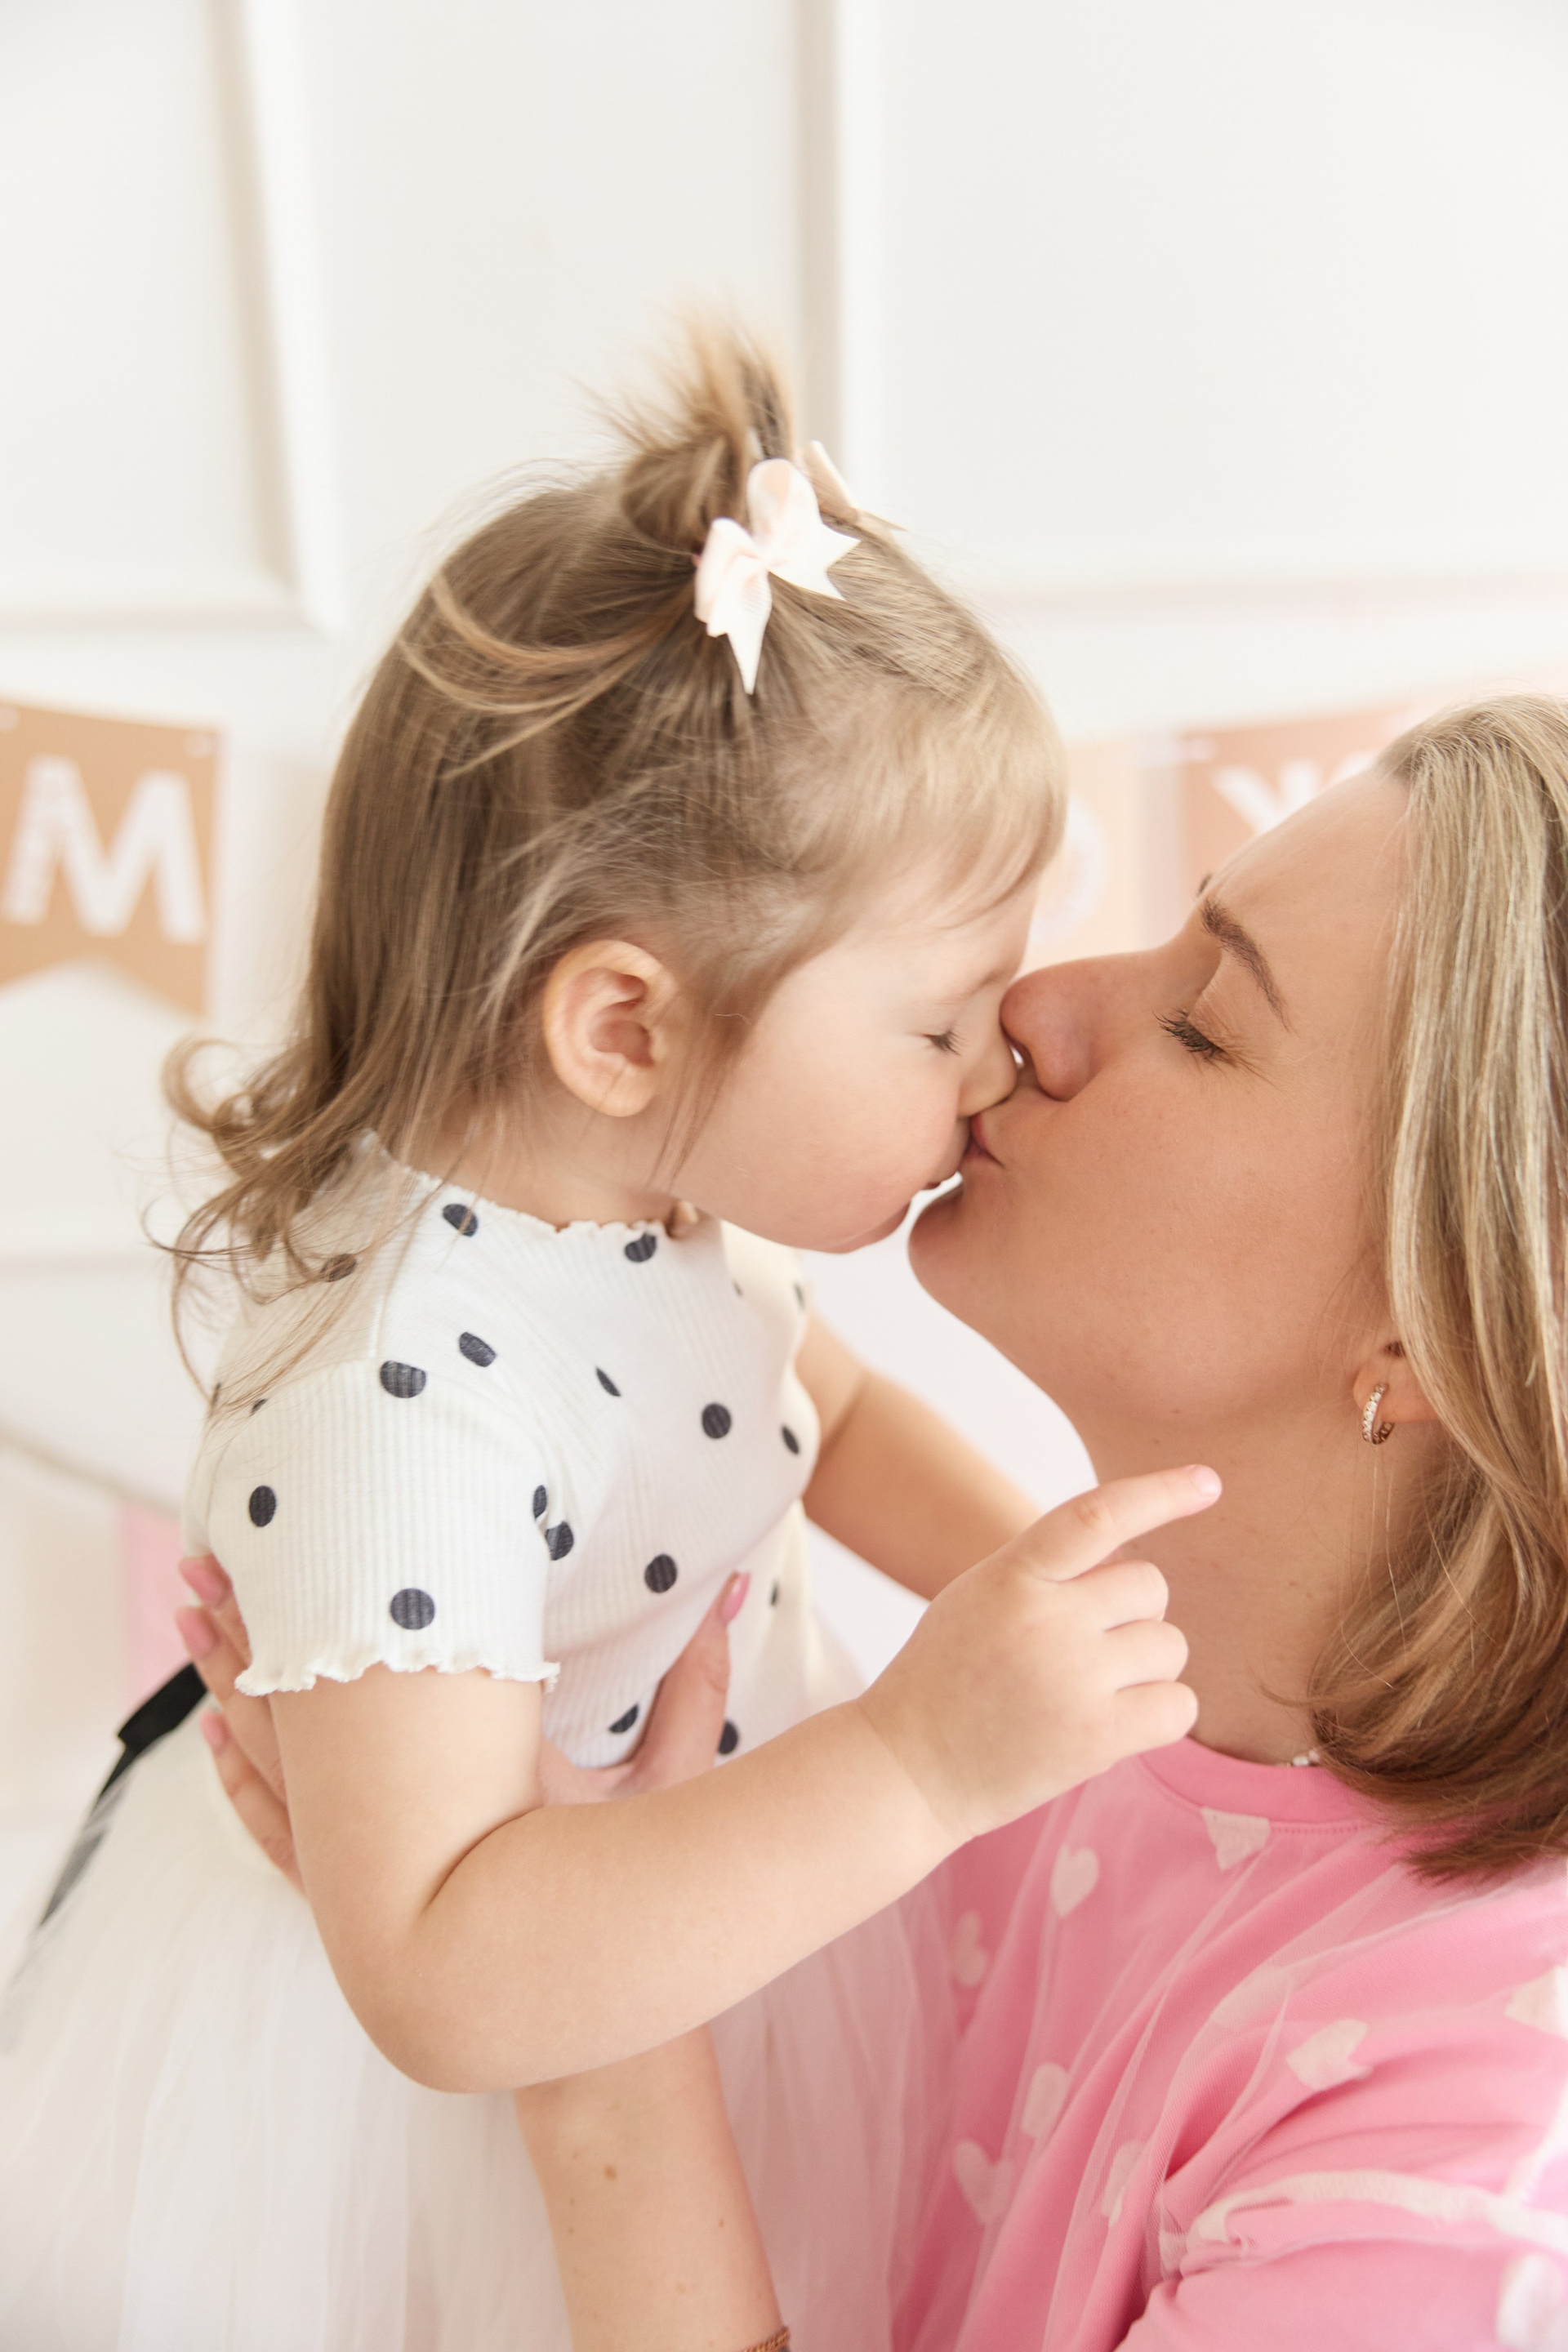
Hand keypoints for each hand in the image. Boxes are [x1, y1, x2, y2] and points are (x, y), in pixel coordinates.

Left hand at [176, 1560, 746, 1884]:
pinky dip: (238, 1778)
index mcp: (460, 1780)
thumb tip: (733, 1590)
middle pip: (288, 1710)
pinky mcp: (354, 1907)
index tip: (269, 1550)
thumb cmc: (627, 1909)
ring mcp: (360, 1874)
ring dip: (226, 1691)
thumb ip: (697, 1684)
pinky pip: (270, 1832)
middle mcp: (393, 1828)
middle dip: (241, 1632)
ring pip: (264, 1767)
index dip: (304, 1613)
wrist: (589, 2045)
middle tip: (200, 1565)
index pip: (357, 1680)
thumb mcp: (672, 1788)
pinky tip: (216, 1737)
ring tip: (191, 1623)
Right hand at [855, 1465, 1216, 1846]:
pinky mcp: (1096, 1737)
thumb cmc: (947, 1678)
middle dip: (1135, 1613)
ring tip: (1090, 1690)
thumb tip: (1137, 1563)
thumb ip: (1046, 1571)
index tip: (1208, 1481)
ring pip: (1170, 1644)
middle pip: (1150, 1586)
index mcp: (1012, 1575)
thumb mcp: (979, 1597)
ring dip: (1146, 1666)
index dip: (1159, 1494)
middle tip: (1088, 1648)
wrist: (908, 1769)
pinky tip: (1120, 1721)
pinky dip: (1162, 1712)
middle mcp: (1045, 1619)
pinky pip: (1178, 1704)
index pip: (1097, 1516)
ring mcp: (1073, 1679)